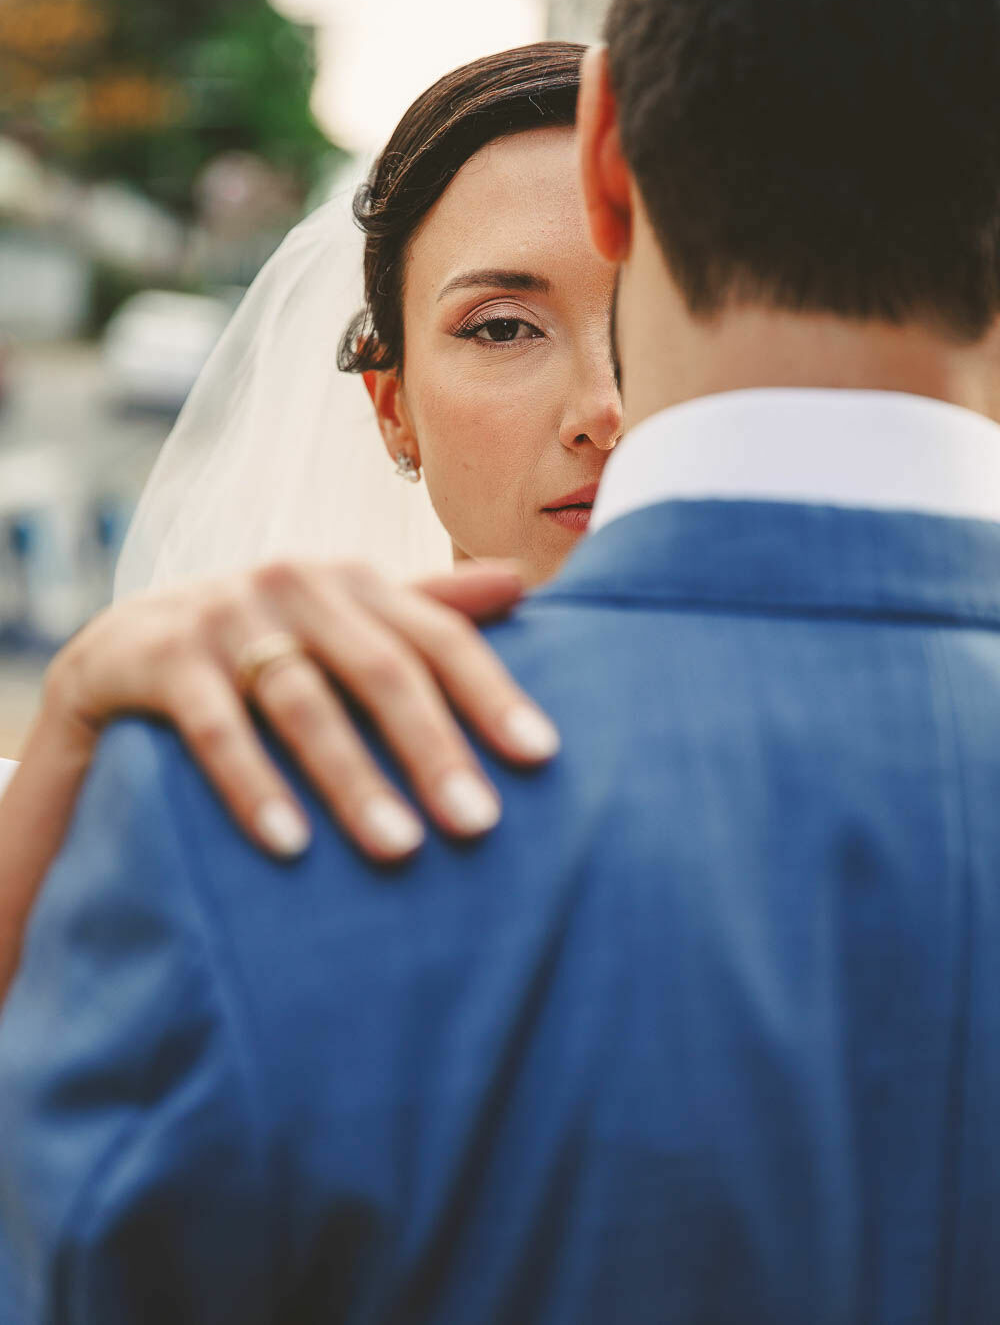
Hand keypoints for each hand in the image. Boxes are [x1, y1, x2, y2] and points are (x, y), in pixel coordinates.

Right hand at [43, 559, 558, 860]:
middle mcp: (292, 583)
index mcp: (350, 581)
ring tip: (400, 847)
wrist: (117, 658)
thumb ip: (422, 612)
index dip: (491, 692)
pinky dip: (252, 783)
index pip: (436, 635)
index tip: (542, 757)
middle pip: (381, 668)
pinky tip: (290, 843)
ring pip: (303, 700)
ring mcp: (221, 612)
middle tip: (479, 824)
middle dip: (433, 748)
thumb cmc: (257, 656)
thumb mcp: (339, 630)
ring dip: (353, 778)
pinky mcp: (155, 653)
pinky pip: (212, 725)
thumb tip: (522, 579)